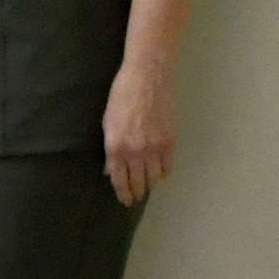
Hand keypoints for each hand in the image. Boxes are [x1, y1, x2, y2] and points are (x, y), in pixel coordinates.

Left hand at [101, 54, 177, 207]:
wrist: (147, 78)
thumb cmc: (121, 97)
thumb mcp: (107, 123)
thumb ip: (110, 150)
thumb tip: (110, 170)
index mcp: (116, 147)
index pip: (119, 179)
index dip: (123, 193)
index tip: (125, 200)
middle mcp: (136, 151)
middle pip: (138, 181)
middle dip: (137, 192)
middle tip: (136, 197)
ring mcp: (155, 147)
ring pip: (154, 177)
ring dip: (150, 183)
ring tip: (147, 186)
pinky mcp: (170, 141)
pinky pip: (168, 166)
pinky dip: (163, 172)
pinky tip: (159, 174)